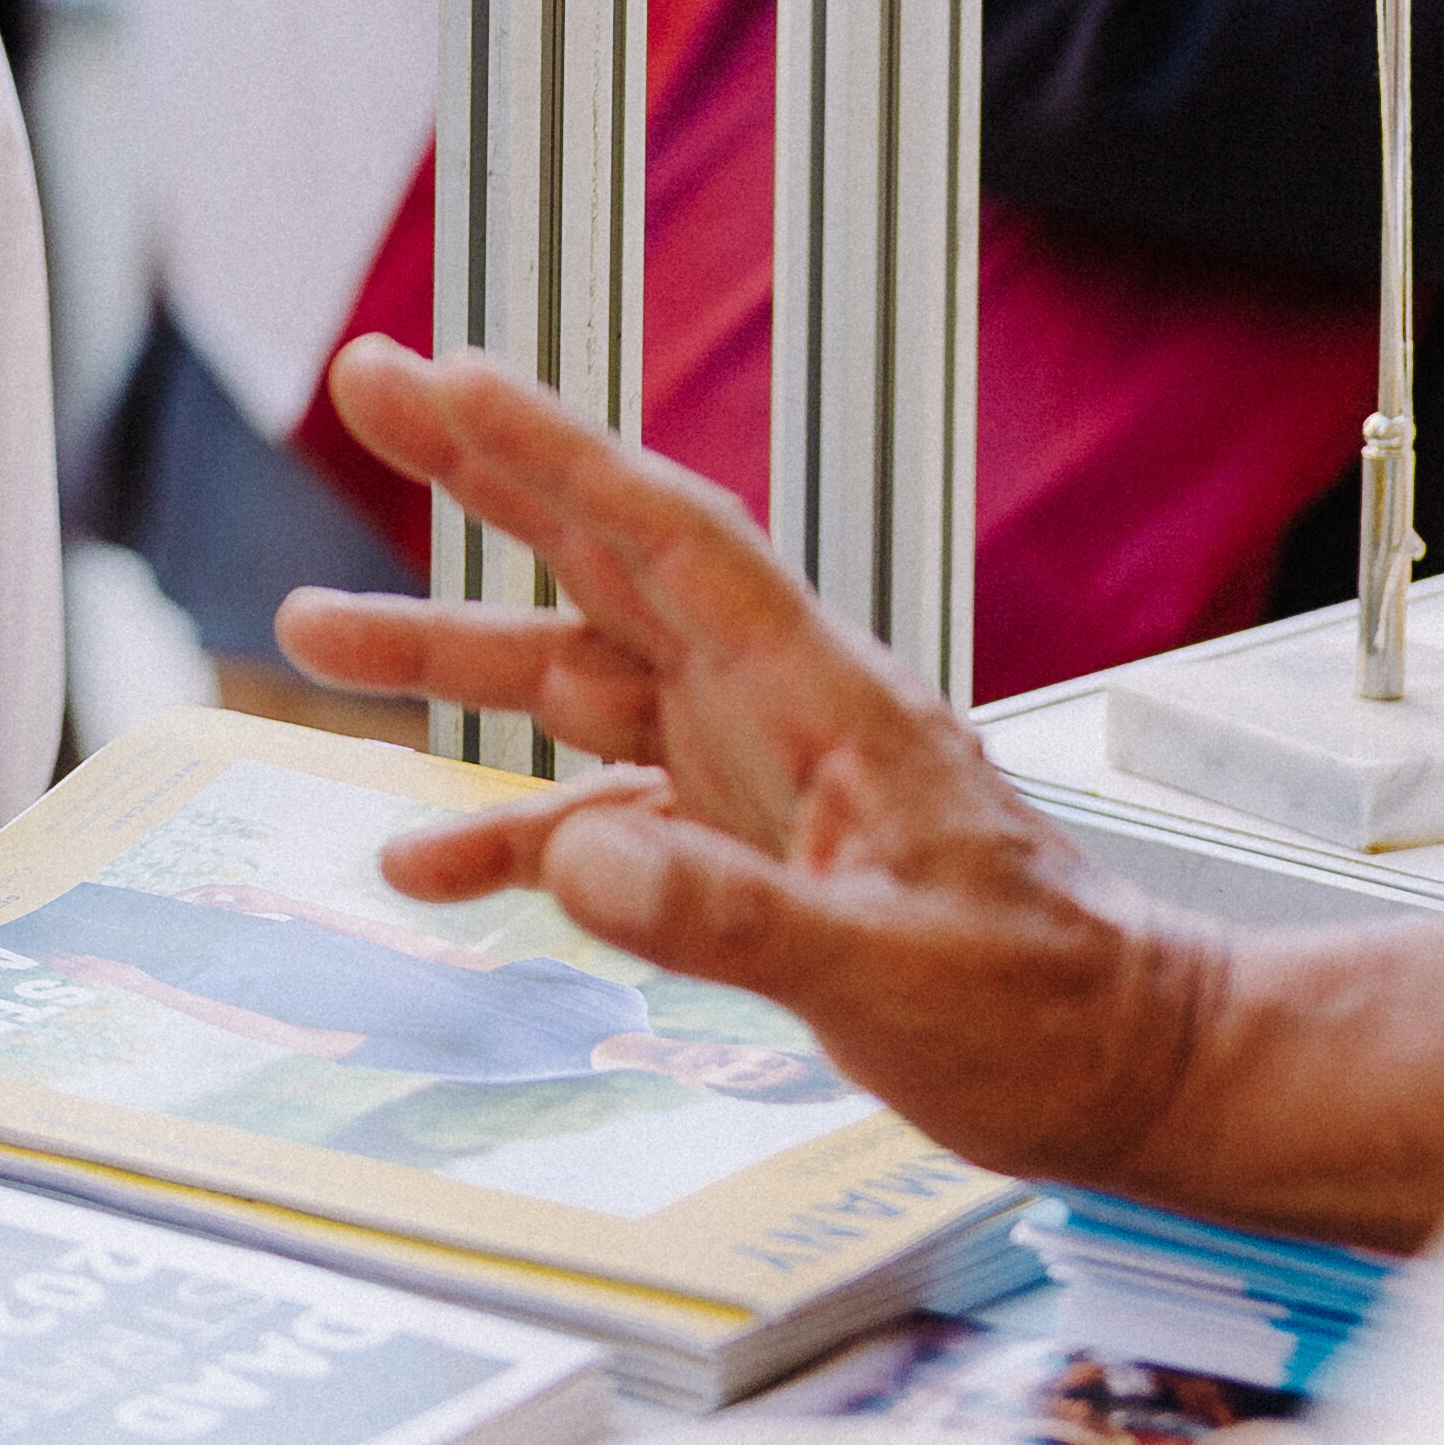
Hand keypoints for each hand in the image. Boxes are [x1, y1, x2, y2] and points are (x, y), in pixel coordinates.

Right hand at [271, 337, 1226, 1193]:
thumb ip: (728, 915)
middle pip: (602, 560)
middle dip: (482, 470)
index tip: (446, 372)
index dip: (553, 448)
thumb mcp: (889, 971)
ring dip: (453, 646)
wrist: (1128, 1072)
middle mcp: (775, 712)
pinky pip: (595, 812)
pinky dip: (507, 827)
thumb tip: (576, 863)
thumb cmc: (1048, 1012)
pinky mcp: (741, 852)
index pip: (668, 537)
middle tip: (367, 382)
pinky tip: (426, 862)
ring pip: (577, 675)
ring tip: (315, 624)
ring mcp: (753, 775)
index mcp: (820, 700)